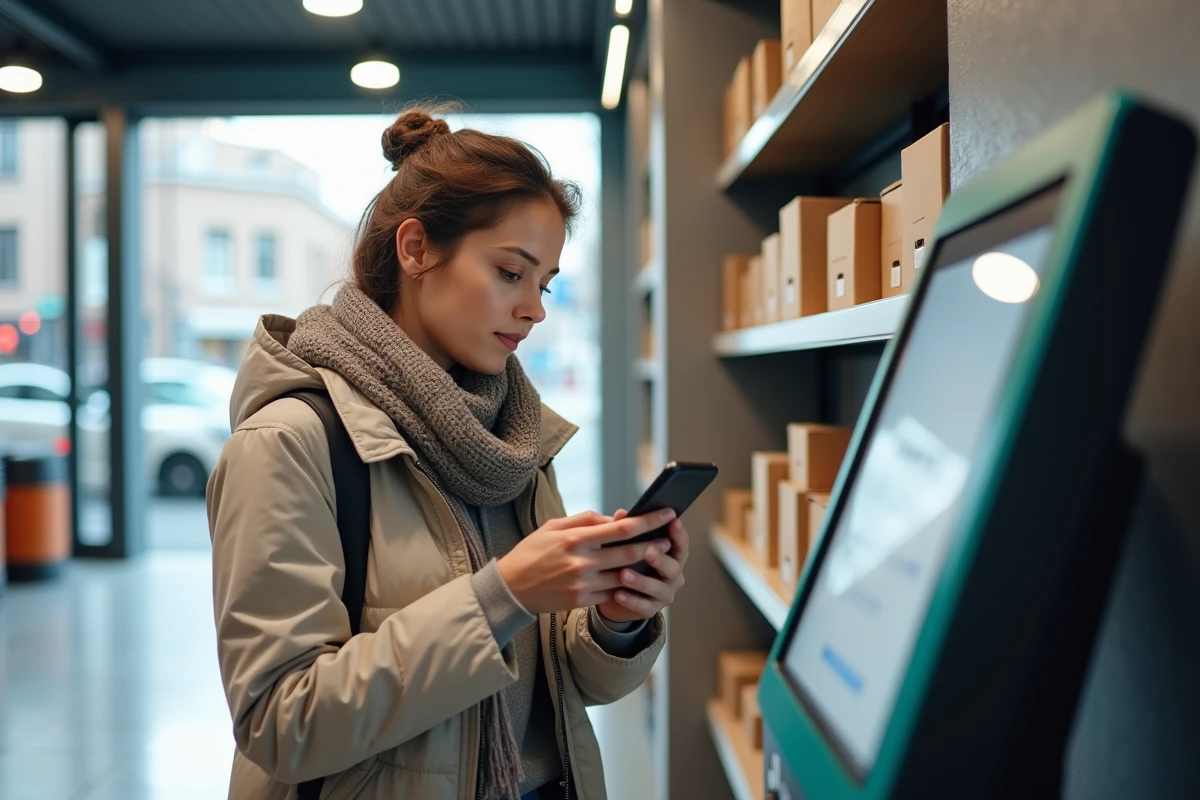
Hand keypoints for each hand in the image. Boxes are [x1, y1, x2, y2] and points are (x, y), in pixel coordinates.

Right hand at [497, 508, 678, 614]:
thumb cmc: (533, 552)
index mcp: (576, 538)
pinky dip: (627, 585)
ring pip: (625, 575)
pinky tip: (636, 578)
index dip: (648, 520)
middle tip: (670, 537)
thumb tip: (614, 518)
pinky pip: (613, 593)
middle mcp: (582, 561)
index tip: (667, 513)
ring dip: (645, 567)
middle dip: (654, 544)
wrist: (511, 587)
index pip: (622, 528)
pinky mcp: (582, 601)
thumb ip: (585, 520)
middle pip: (630, 552)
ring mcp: (583, 583)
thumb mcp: (553, 526)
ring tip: (658, 558)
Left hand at [596, 509, 689, 623]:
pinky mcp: (651, 609)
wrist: (616, 594)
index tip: (673, 521)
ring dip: (641, 581)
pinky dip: (631, 600)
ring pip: (657, 588)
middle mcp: (673, 575)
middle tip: (648, 552)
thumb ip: (627, 530)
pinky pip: (643, 606)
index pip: (681, 544)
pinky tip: (618, 593)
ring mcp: (664, 594)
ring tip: (623, 574)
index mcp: (672, 555)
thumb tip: (621, 514)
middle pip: (673, 567)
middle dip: (660, 559)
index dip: (679, 534)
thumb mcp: (627, 545)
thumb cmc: (626, 562)